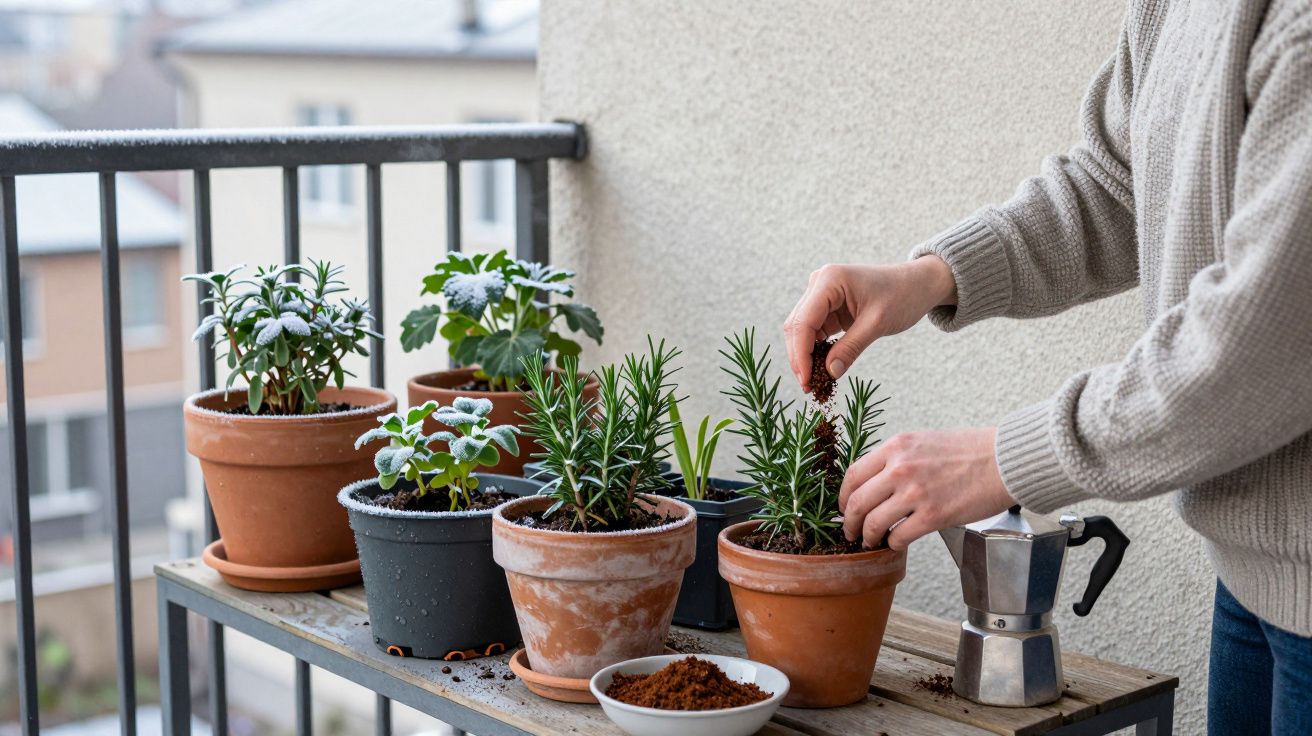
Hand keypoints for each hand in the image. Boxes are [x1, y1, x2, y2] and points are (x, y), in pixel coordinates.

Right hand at [784, 256, 955, 390]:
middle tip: (808, 386)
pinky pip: (814, 331)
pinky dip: (816, 350)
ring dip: (805, 355)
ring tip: (814, 381)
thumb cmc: (902, 296)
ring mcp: (821, 294)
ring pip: (802, 330)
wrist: (918, 284)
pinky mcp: (827, 306)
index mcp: (829, 280)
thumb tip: (829, 374)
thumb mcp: (877, 324)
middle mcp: (819, 283)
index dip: (800, 354)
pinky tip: (821, 367)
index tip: (806, 380)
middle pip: (797, 326)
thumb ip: (851, 348)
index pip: (803, 322)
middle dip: (800, 357)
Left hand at [838, 427, 1013, 550]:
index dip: (843, 497)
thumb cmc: (968, 451)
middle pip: (857, 502)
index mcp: (896, 447)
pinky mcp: (933, 515)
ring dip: (867, 537)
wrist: (1003, 460)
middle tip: (850, 532)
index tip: (844, 508)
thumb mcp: (922, 442)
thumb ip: (896, 459)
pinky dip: (893, 544)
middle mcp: (900, 468)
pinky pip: (898, 536)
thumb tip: (874, 484)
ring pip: (873, 522)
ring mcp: (915, 492)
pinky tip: (897, 542)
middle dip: (849, 522)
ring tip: (871, 541)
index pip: (853, 475)